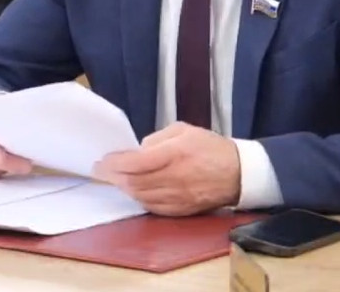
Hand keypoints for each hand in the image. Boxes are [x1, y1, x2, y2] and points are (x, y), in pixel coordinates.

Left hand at [93, 122, 240, 215]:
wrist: (239, 173)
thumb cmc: (210, 147)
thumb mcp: (184, 130)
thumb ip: (157, 138)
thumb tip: (137, 151)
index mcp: (176, 154)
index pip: (137, 163)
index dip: (115, 163)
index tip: (101, 161)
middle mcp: (176, 177)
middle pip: (135, 182)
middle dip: (113, 177)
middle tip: (100, 171)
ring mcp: (179, 197)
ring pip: (142, 197)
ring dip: (124, 188)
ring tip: (115, 179)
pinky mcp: (183, 210)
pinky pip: (154, 208)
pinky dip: (139, 199)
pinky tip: (133, 191)